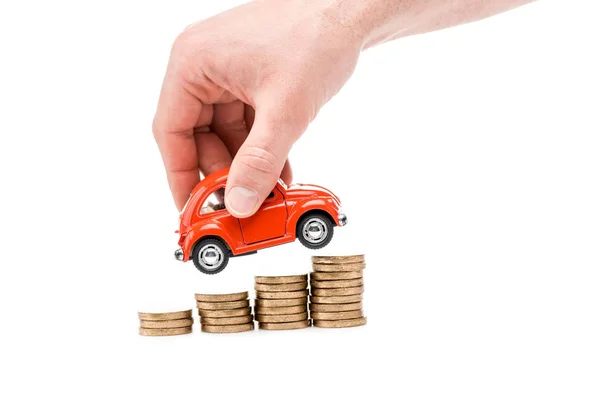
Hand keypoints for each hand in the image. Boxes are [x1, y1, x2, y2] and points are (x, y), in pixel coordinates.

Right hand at [153, 0, 361, 216]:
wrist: (352, 9)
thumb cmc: (316, 37)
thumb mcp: (285, 108)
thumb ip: (260, 159)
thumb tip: (239, 201)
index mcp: (193, 63)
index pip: (170, 130)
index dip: (180, 174)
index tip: (192, 207)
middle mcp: (204, 66)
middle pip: (198, 135)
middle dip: (221, 172)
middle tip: (238, 204)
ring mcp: (227, 71)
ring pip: (224, 133)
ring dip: (244, 164)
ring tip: (263, 192)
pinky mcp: (250, 77)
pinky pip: (246, 122)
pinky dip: (259, 148)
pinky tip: (276, 173)